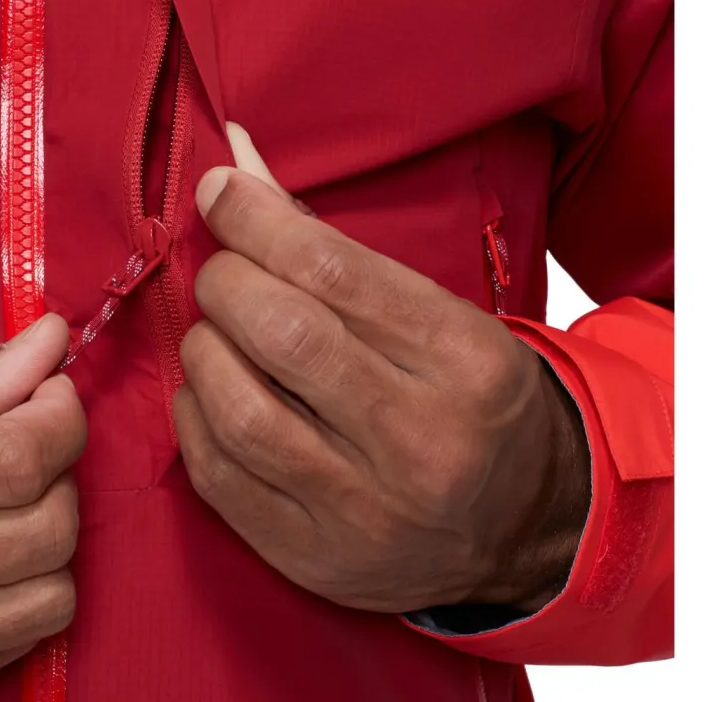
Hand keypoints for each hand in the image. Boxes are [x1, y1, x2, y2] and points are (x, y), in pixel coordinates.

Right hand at [0, 315, 85, 701]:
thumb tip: (49, 340)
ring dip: (49, 539)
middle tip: (28, 443)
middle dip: (60, 472)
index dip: (60, 417)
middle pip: (48, 527)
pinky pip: (14, 646)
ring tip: (8, 504)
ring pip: (49, 597)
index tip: (50, 395)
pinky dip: (23, 594)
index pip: (19, 458)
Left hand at [174, 125, 589, 614]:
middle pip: (281, 332)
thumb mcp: (429, 308)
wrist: (520, 524)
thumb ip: (323, 237)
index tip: (218, 194)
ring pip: (240, 409)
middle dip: (225, 282)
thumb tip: (234, 158)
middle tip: (224, 276)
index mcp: (462, 357)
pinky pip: (218, 474)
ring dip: (203, 351)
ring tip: (216, 336)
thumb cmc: (465, 394)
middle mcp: (421, 437)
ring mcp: (368, 508)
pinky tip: (212, 392)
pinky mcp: (318, 556)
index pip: (330, 268)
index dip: (253, 218)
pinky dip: (194, 416)